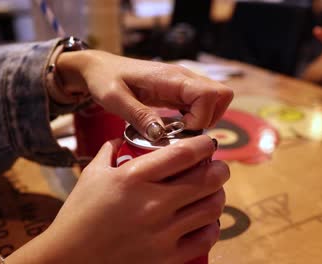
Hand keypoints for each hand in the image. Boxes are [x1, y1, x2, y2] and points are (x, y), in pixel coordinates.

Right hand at [6, 136, 229, 263]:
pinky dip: (211, 226)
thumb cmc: (79, 215)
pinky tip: (203, 221)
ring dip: (217, 196)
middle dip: (219, 169)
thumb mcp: (92, 175)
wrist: (69, 259)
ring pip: (211, 208)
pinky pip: (205, 238)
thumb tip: (123, 137)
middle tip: (216, 168)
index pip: (183, 154)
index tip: (209, 143)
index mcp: (134, 178)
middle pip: (207, 179)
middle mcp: (152, 203)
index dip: (204, 144)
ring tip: (211, 193)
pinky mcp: (166, 257)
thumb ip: (110, 151)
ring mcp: (162, 233)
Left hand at [52, 50, 232, 139]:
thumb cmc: (105, 80)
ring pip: (215, 101)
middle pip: (221, 96)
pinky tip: (174, 126)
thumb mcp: (115, 100)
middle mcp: (183, 78)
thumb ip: (139, 116)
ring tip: (176, 130)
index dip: (201, 118)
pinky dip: (195, 119)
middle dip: (208, 120)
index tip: (177, 131)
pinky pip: (201, 105)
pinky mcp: (180, 91)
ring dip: (202, 121)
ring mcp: (183, 84)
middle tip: (181, 132)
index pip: (211, 94)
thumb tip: (162, 136)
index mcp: (171, 78)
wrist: (100, 69)